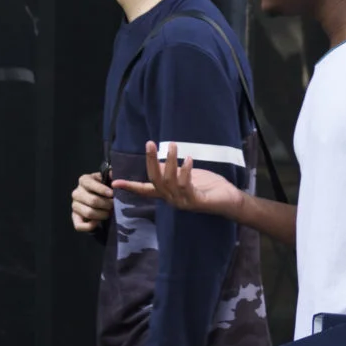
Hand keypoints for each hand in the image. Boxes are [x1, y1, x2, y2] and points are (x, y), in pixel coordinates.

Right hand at [70, 172, 113, 232]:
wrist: (100, 199)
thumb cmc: (105, 188)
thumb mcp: (108, 179)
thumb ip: (111, 176)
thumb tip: (112, 173)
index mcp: (84, 180)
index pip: (89, 184)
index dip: (102, 189)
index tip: (112, 194)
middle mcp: (76, 192)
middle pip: (92, 200)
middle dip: (106, 204)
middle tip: (114, 205)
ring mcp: (74, 205)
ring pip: (88, 213)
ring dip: (102, 215)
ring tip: (109, 213)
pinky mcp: (75, 217)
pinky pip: (79, 225)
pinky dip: (90, 226)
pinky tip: (97, 223)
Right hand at [114, 143, 243, 218]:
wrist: (230, 200)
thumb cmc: (209, 186)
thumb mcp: (188, 175)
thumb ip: (174, 171)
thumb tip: (160, 161)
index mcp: (168, 194)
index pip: (145, 190)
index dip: (130, 186)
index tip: (114, 183)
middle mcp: (171, 199)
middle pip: (155, 180)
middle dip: (151, 161)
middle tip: (150, 143)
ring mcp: (182, 202)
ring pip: (169, 181)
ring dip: (170, 161)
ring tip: (174, 145)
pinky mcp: (195, 202)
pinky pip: (185, 185)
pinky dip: (185, 171)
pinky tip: (188, 158)